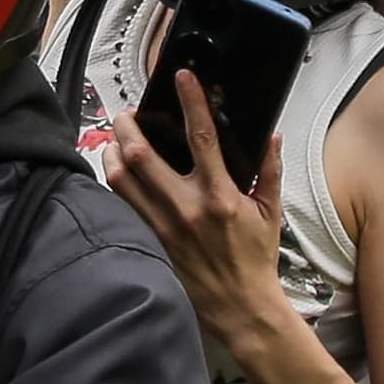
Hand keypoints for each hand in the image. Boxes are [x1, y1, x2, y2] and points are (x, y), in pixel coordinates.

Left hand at [98, 73, 292, 358]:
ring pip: (121, 178)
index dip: (190, 102)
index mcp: (220, 195)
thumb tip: (272, 135)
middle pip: (141, 154)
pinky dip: (115, 182)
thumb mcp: (271, 211)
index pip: (200, 137)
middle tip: (128, 112)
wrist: (239, 307)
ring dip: (112, 150)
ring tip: (114, 138)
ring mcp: (162, 225)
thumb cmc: (255, 259)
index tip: (183, 77)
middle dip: (128, 124)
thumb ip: (270, 170)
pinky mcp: (150, 240)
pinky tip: (116, 170)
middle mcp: (186, 207)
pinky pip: (123, 204)